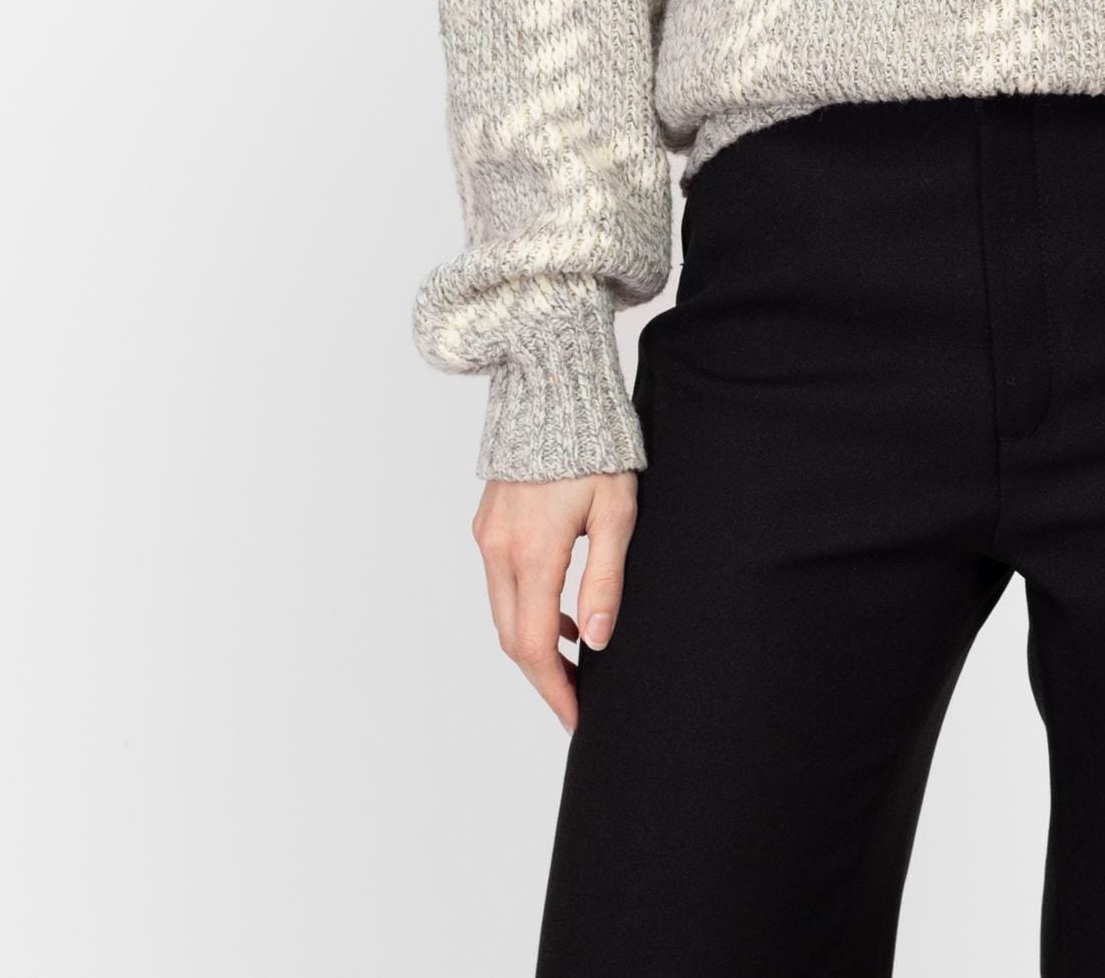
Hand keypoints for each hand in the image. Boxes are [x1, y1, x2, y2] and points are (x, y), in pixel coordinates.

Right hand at [472, 470, 639, 729]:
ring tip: (579, 658)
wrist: (553, 389)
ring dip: (535, 642)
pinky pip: (501, 583)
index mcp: (532, 554)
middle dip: (544, 675)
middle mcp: (499, 550)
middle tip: (578, 698)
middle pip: (513, 637)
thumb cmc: (596, 448)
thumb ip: (605, 581)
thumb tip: (595, 642)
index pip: (535, 646)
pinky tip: (562, 612)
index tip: (577, 716)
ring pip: (504, 612)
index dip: (555, 689)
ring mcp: (488, 535)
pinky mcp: (487, 523)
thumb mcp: (617, 514)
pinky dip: (527, 609)